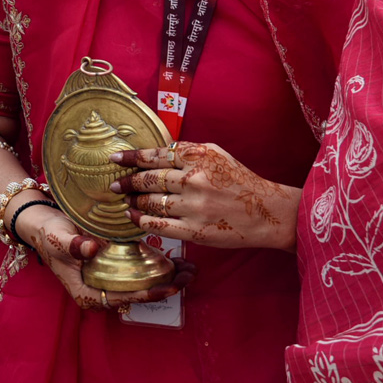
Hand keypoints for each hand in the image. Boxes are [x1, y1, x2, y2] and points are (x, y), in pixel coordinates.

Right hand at [10, 197, 193, 311]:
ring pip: (143, 283)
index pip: (123, 298)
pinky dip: (158, 265)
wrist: (41, 222)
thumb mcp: (58, 239)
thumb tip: (90, 249)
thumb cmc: (47, 233)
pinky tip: (176, 258)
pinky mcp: (112, 266)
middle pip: (138, 294)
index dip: (147, 294)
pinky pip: (139, 270)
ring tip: (190, 268)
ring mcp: (108, 279)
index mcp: (88, 293)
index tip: (168, 286)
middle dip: (166, 286)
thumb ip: (73, 245)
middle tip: (189, 275)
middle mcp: (100, 290)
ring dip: (167, 277)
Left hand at [110, 142, 301, 251]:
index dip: (131, 157)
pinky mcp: (196, 230)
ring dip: (134, 201)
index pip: (155, 155)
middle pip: (149, 179)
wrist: (268, 212)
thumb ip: (186, 152)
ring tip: (126, 200)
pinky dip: (141, 220)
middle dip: (127, 182)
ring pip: (152, 201)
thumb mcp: (216, 155)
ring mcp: (194, 206)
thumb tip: (152, 153)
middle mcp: (195, 179)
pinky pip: (159, 225)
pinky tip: (133, 217)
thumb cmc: (239, 181)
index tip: (115, 158)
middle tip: (115, 185)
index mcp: (199, 156)